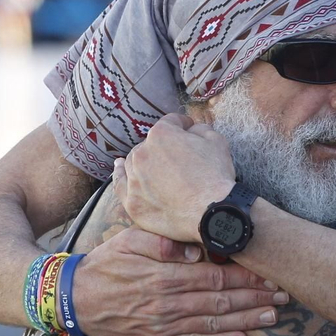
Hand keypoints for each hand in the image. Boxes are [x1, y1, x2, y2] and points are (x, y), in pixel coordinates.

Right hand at [71, 226, 288, 335]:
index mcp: (165, 276)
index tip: (271, 273)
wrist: (75, 301)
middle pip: (222, 301)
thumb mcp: (128, 240)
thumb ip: (162, 242)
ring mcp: (165, 326)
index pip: (216, 276)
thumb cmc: (105, 265)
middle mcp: (169, 303)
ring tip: (274, 316)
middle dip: (256, 298)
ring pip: (214, 324)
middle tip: (285, 295)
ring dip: (247, 320)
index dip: (246, 277)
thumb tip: (196, 249)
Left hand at [113, 113, 235, 245]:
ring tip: (151, 164)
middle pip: (150, 143)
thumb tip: (190, 129)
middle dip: (163, 147)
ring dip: (143, 160)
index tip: (188, 131)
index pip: (171, 122)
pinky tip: (119, 167)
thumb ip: (200, 129)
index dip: (183, 125)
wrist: (211, 212)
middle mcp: (142, 152)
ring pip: (133, 161)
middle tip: (177, 158)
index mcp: (161, 134)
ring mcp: (134, 178)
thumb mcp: (216, 141)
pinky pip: (119, 183)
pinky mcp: (132, 201)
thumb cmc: (215, 176)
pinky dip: (119, 173)